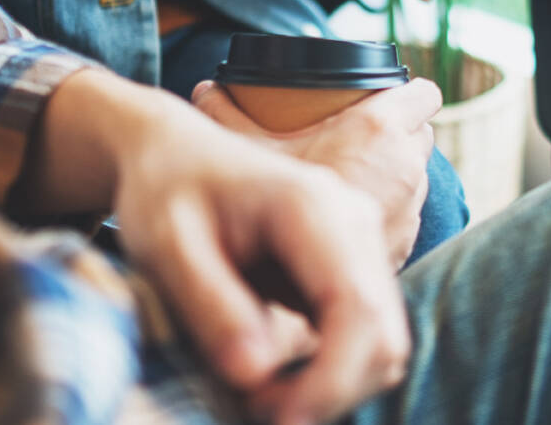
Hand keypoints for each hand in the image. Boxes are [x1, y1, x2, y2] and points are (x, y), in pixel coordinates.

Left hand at [32, 72, 409, 424]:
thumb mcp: (165, 244)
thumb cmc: (165, 191)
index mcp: (314, 207)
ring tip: (258, 395)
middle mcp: (355, 221)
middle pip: (384, 336)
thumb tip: (256, 376)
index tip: (272, 420)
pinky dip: (330, 371)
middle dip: (330, 392)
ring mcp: (361, 242)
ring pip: (383, 343)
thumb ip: (210, 305)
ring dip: (331, 387)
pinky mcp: (352, 266)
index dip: (330, 381)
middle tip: (254, 412)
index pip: (357, 309)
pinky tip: (274, 378)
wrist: (176, 152)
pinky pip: (364, 335)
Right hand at [192, 78, 440, 268]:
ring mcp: (410, 209)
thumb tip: (205, 88)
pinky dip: (390, 213)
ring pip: (417, 178)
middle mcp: (406, 167)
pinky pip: (406, 218)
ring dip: (396, 175)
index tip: (390, 95)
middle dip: (402, 133)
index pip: (424, 94)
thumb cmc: (266, 205)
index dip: (410, 92)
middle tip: (366, 137)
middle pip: (422, 135)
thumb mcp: (243, 147)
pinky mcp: (406, 246)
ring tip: (360, 175)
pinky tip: (358, 217)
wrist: (279, 286)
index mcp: (379, 129)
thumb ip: (224, 112)